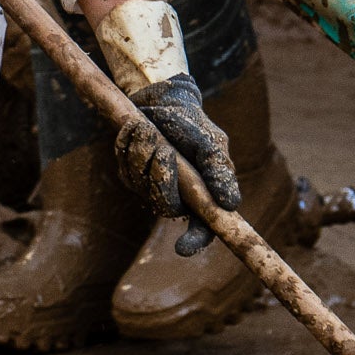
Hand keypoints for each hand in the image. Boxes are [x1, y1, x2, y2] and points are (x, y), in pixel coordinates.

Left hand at [111, 74, 240, 254]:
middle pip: (165, 205)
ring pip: (140, 182)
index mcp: (202, 198)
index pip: (201, 231)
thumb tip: (230, 204)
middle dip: (161, 176)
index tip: (182, 249)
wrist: (169, 105)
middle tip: (163, 148)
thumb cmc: (196, 128)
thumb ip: (219, 172)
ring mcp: (150, 188)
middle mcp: (176, 199)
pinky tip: (136, 126)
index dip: (194, 242)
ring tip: (149, 129)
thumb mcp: (213, 145)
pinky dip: (128, 141)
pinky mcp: (129, 173)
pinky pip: (123, 163)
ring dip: (143, 152)